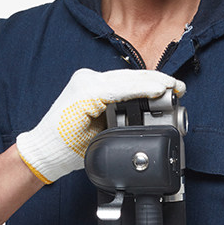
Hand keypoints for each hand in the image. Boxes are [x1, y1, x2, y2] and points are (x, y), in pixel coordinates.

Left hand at [16, 68, 184, 182]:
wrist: (46, 148)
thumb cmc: (64, 147)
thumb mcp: (95, 141)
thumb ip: (118, 126)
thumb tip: (143, 119)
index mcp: (85, 91)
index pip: (124, 86)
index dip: (148, 87)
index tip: (167, 89)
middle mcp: (86, 80)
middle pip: (129, 77)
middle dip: (155, 81)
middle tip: (177, 87)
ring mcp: (88, 79)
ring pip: (126, 76)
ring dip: (149, 81)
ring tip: (171, 86)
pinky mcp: (92, 83)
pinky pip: (119, 81)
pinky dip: (138, 84)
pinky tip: (153, 86)